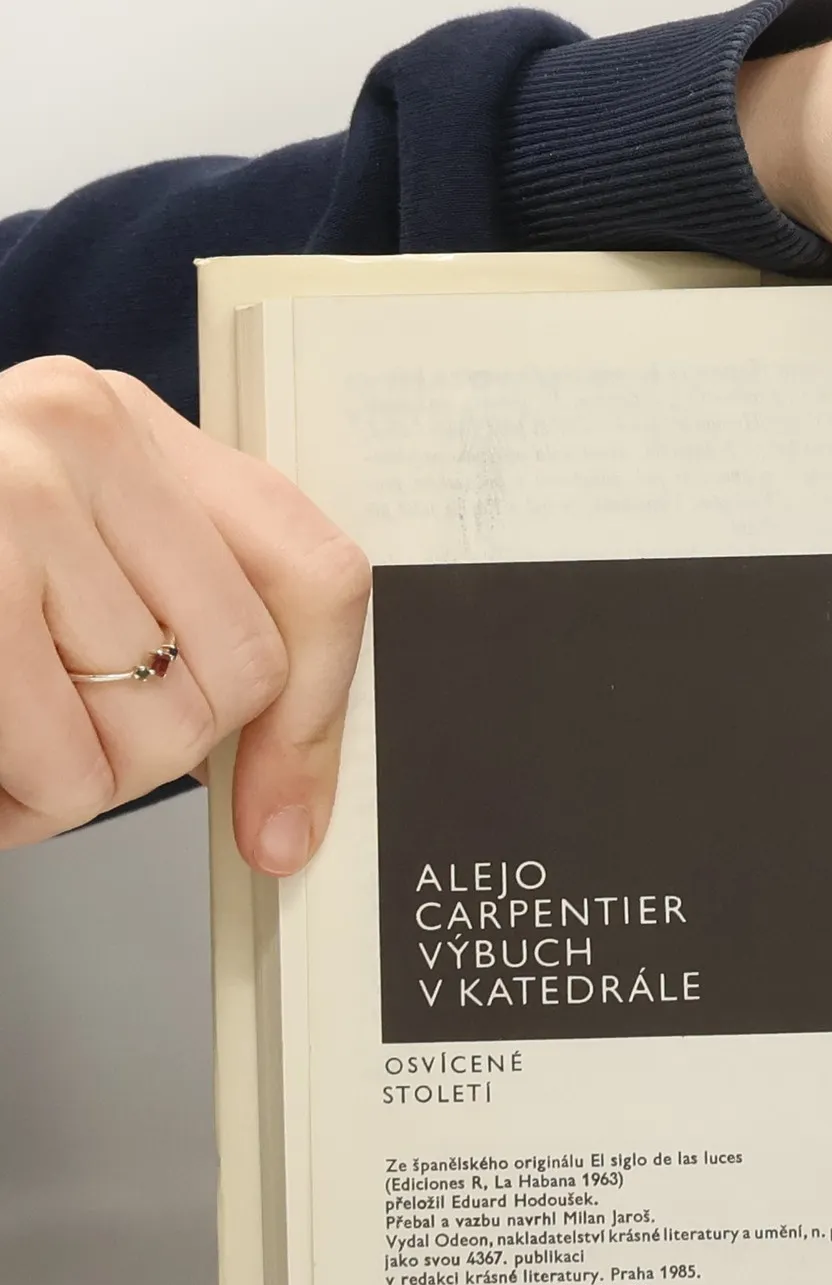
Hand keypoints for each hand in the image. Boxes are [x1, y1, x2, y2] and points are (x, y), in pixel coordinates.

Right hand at [0, 356, 369, 870]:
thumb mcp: (72, 568)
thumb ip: (197, 644)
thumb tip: (287, 831)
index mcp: (123, 422)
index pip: (317, 577)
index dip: (315, 717)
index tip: (280, 817)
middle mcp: (69, 433)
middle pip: (233, 677)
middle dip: (159, 752)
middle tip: (68, 733)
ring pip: (146, 738)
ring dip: (71, 786)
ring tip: (6, 739)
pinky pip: (59, 771)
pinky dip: (18, 811)